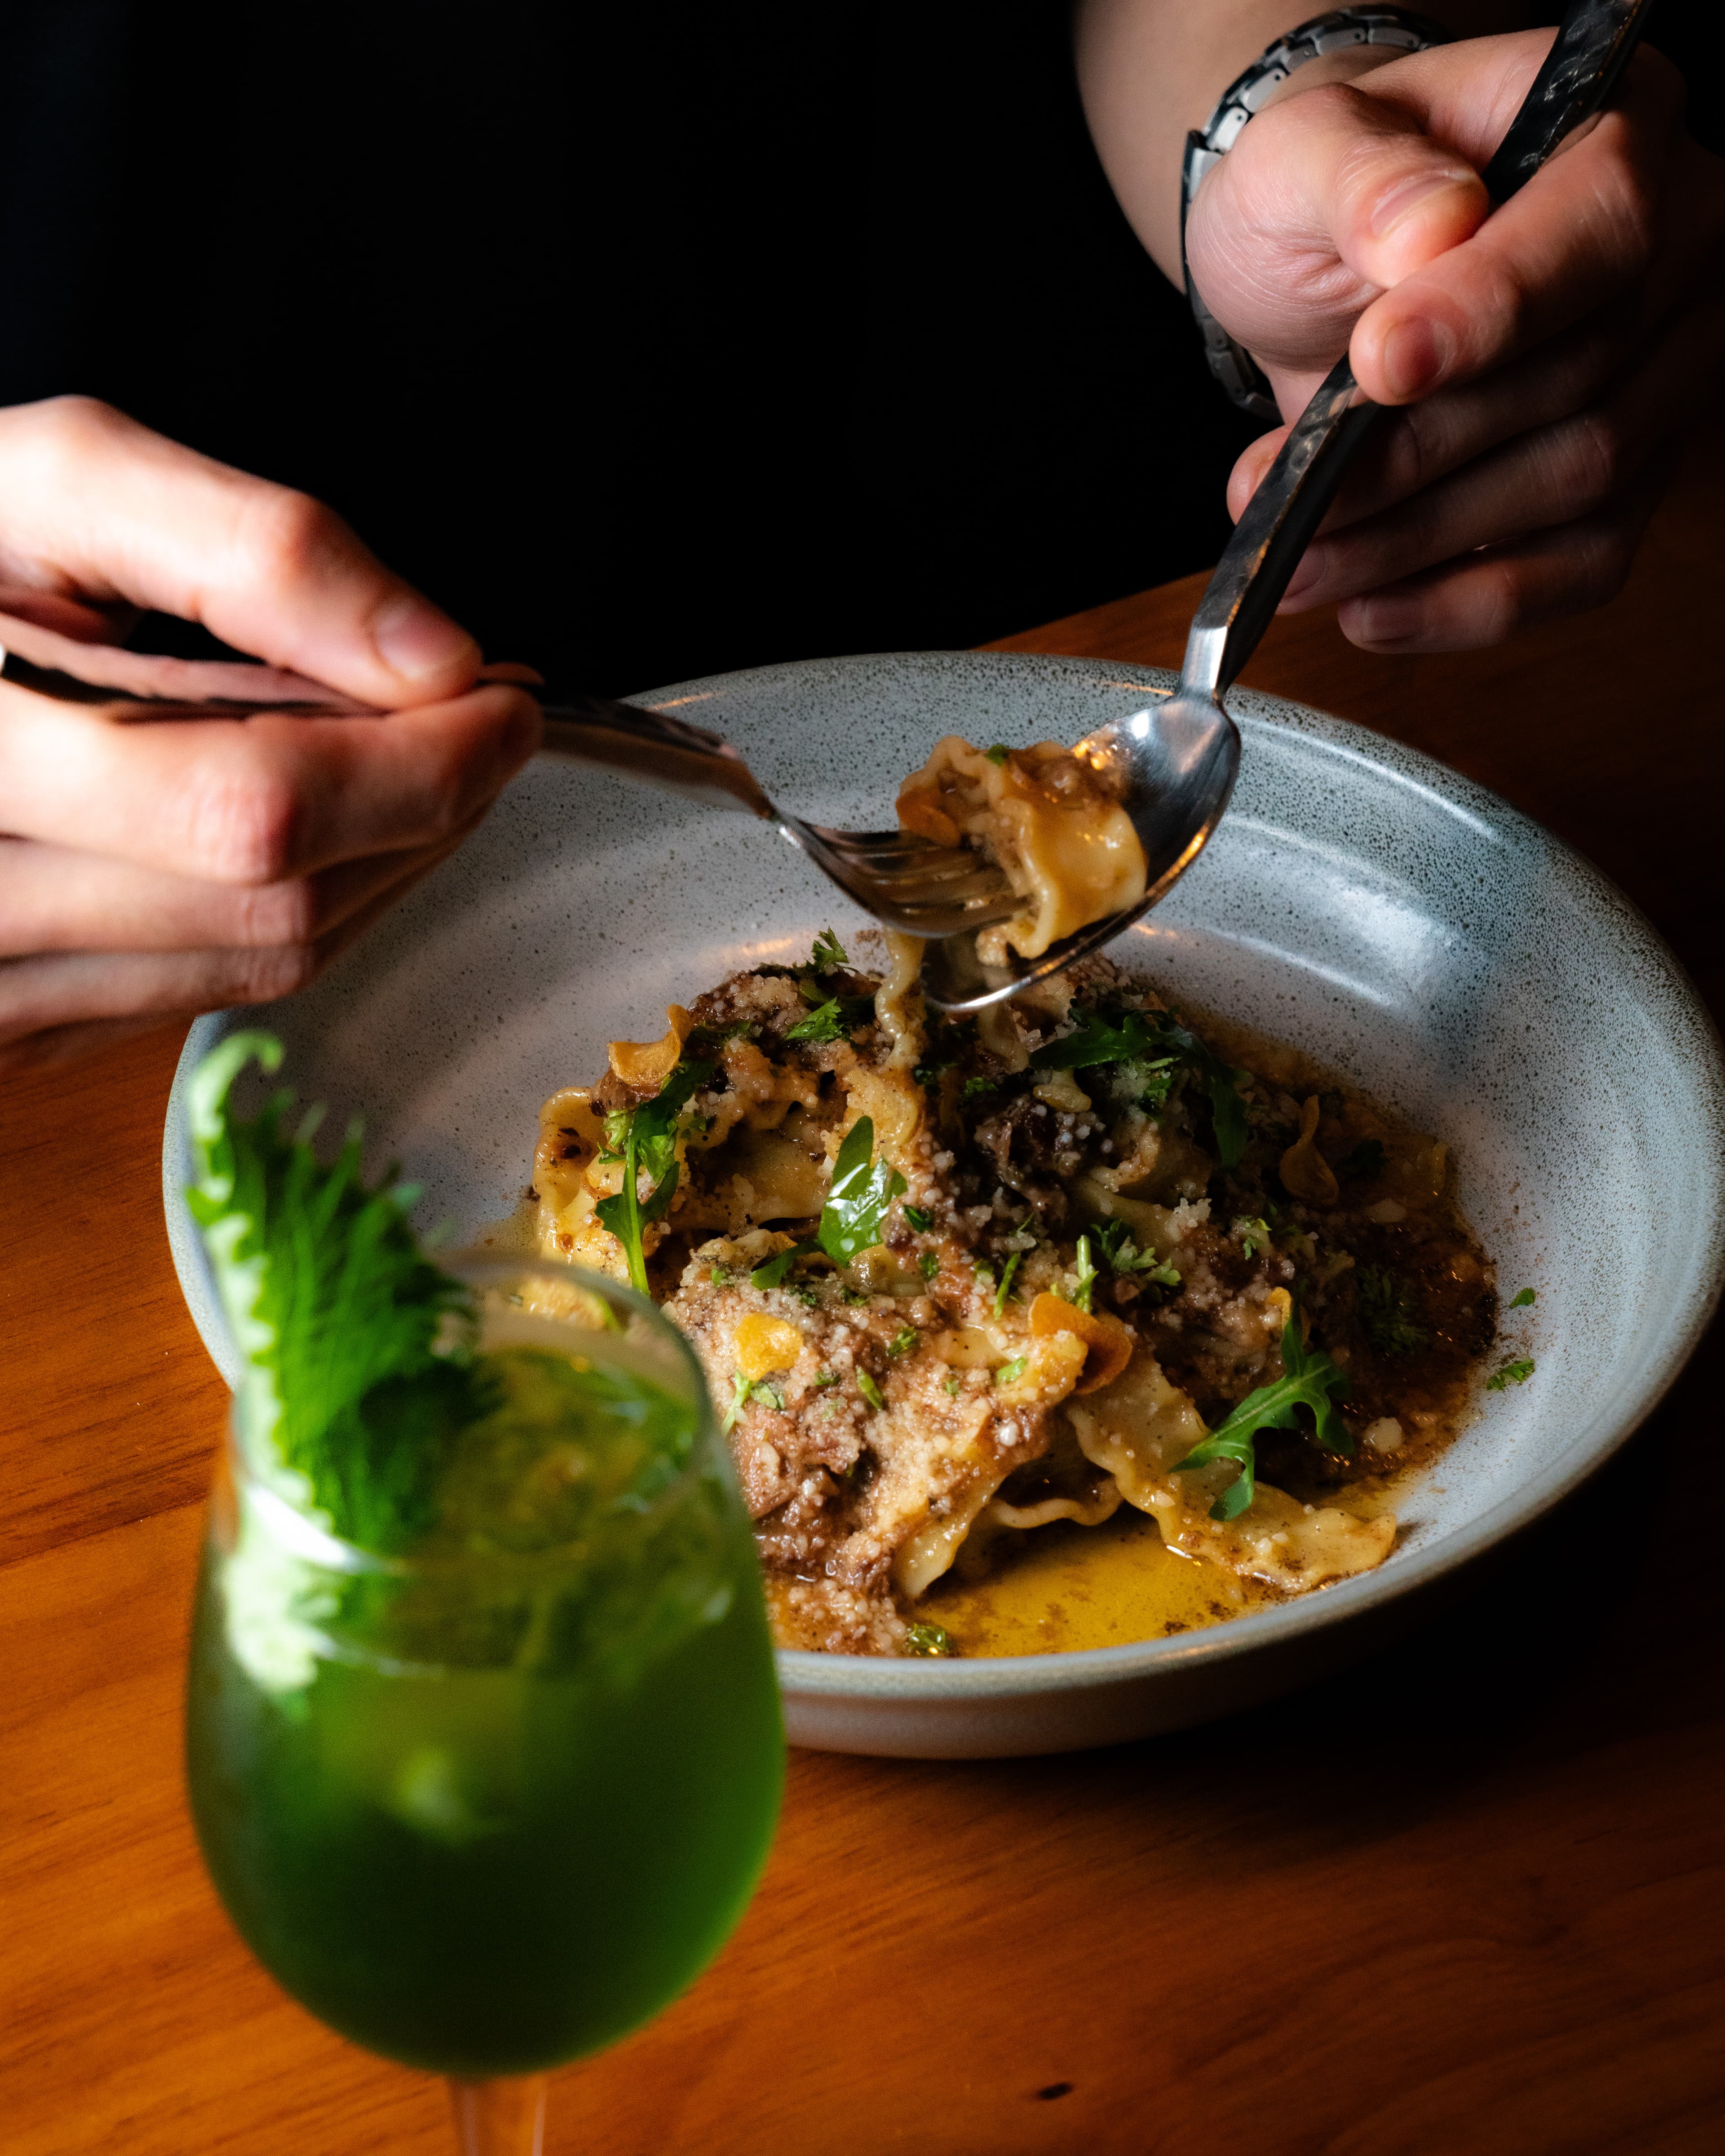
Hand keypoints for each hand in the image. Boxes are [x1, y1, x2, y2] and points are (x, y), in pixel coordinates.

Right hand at [0, 398, 540, 1073]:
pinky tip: (324, 823)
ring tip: (408, 756)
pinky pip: (221, 987)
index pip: (253, 807)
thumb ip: (252, 550)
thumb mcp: (57, 486)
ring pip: (270, 957)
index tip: (497, 691)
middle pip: (280, 899)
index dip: (418, 759)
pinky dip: (314, 902)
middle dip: (426, 806)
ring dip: (389, 860)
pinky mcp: (23, 1025)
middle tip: (477, 716)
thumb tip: (429, 653)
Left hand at [1184, 30, 1724, 650]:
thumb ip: (1358, 174)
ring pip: (1575, 484)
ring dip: (1417, 542)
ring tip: (1296, 562)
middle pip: (1579, 377)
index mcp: (1617, 123)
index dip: (1492, 310)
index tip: (1376, 369)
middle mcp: (1674, 247)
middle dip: (1411, 457)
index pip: (1599, 223)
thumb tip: (1423, 227)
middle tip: (1282, 500)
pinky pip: (1579, 565)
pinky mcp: (1627, 476)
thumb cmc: (1326, 190)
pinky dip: (1466, 602)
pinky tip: (1371, 607)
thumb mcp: (1303, 147)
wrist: (1323, 259)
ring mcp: (1665, 370)